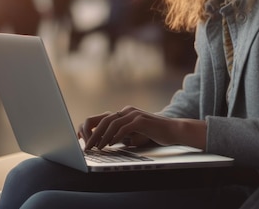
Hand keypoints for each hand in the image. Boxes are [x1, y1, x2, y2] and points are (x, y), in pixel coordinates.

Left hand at [77, 106, 206, 149]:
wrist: (174, 130)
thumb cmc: (155, 133)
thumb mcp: (135, 132)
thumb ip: (122, 133)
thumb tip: (106, 141)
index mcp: (125, 112)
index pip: (104, 118)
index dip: (92, 128)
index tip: (84, 139)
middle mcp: (128, 111)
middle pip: (104, 120)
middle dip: (93, 134)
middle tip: (87, 147)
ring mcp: (134, 114)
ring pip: (112, 124)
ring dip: (102, 137)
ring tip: (97, 148)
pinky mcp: (141, 121)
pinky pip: (124, 128)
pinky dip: (115, 136)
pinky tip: (111, 144)